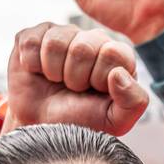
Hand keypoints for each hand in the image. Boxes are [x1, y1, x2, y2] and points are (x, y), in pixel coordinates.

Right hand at [6, 22, 149, 134]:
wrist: (44, 129)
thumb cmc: (83, 121)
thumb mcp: (116, 121)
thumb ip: (134, 101)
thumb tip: (119, 73)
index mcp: (118, 57)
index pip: (112, 53)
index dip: (99, 77)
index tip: (94, 91)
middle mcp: (93, 40)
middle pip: (83, 47)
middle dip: (75, 77)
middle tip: (74, 88)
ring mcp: (63, 34)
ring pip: (55, 43)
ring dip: (53, 71)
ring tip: (57, 81)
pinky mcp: (34, 36)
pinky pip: (30, 42)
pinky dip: (31, 64)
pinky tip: (38, 72)